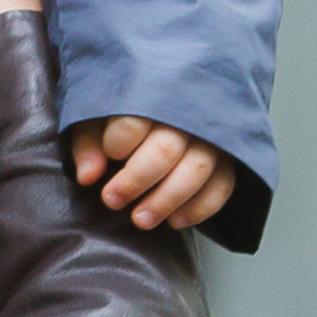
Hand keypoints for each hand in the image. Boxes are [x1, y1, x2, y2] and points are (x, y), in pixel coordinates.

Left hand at [70, 117, 235, 230]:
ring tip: (140, 220)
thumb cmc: (125, 112)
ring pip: (195, 170)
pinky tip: (175, 221)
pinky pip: (222, 185)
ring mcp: (211, 136)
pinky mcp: (228, 156)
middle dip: (136, 181)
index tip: (110, 156)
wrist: (169, 101)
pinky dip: (200, 208)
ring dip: (166, 200)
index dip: (117, 145)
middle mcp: (184, 115)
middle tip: (112, 201)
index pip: (133, 124)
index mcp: (149, 96)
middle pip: (164, 150)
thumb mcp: (98, 117)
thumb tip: (88, 177)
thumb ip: (88, 143)